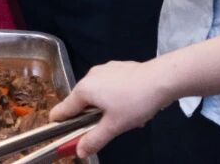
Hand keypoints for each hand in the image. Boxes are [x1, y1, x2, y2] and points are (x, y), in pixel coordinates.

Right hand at [50, 61, 169, 157]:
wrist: (161, 79)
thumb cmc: (134, 102)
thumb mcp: (114, 126)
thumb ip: (94, 139)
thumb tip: (79, 152)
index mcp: (84, 90)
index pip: (63, 109)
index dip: (60, 123)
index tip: (59, 132)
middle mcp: (89, 77)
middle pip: (81, 102)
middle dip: (91, 117)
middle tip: (107, 128)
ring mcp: (104, 69)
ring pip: (97, 93)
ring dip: (105, 107)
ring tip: (124, 116)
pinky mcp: (117, 67)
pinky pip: (109, 85)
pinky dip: (115, 96)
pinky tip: (131, 103)